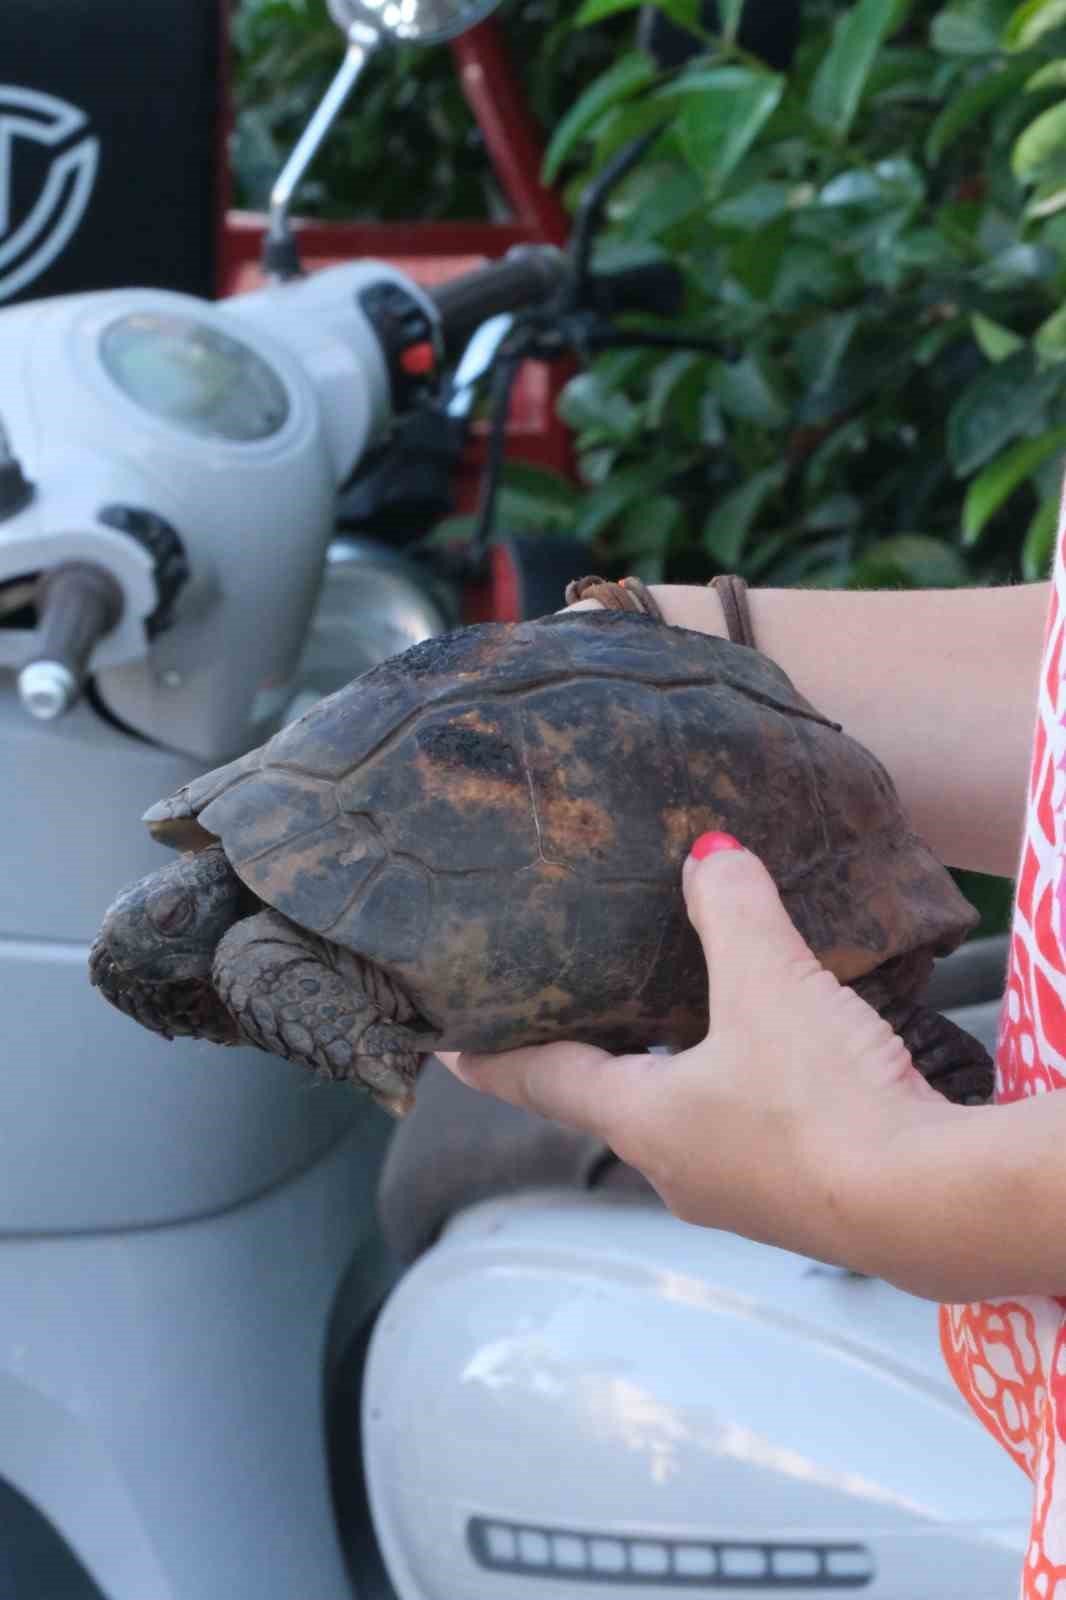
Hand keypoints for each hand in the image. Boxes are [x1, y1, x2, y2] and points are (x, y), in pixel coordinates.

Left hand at [438, 834, 957, 1272]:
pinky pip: (742, 1135)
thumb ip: (734, 912)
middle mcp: (674, 1167)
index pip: (540, 1080)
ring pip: (681, 1120)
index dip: (490, 1056)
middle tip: (577, 1007)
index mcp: (640, 1119)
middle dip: (590, 1056)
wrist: (927, 1206)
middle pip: (609, 1100)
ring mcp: (735, 1195)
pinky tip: (774, 1065)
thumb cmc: (823, 1099)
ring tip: (681, 1022)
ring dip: (671, 1075)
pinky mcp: (796, 1201)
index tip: (444, 1045)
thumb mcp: (770, 984)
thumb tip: (708, 853)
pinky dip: (735, 1094)